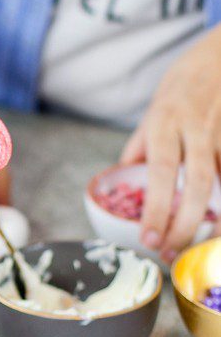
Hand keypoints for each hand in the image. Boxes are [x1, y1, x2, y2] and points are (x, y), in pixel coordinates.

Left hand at [121, 25, 220, 262]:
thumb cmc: (184, 83)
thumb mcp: (154, 108)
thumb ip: (141, 145)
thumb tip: (124, 177)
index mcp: (165, 121)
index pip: (159, 171)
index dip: (156, 208)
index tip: (147, 238)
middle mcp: (196, 127)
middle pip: (195, 182)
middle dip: (183, 223)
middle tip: (168, 253)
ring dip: (212, 221)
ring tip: (196, 246)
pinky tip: (218, 225)